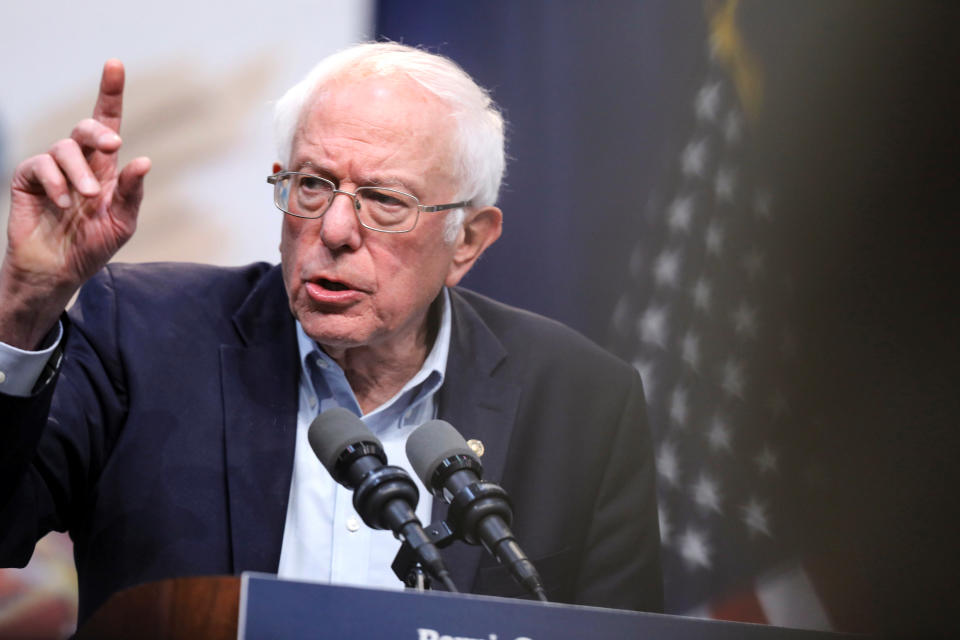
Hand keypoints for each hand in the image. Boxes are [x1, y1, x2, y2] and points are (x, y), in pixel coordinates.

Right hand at [1, 60, 149, 348]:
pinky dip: (56, 183)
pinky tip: (62, 204)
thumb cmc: (93, 246)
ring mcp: (52, 169)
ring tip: (87, 198)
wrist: (59, 271)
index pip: (108, 123)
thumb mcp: (122, 222)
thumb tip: (143, 160)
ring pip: (65, 147)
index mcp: (105, 168)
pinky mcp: (29, 178)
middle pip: (87, 127)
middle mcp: (80, 162)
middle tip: (112, 146)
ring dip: (79, 171)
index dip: (110, 92)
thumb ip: (132, 192)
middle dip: (100, 131)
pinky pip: (41, 165)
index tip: (115, 64)